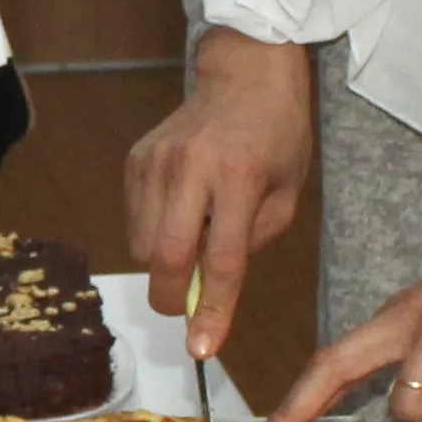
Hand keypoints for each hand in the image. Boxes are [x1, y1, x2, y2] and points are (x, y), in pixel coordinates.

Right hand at [125, 27, 313, 368]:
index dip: (211, 311)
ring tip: (194, 236)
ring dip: (165, 263)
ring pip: (142, 244)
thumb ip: (251, 242)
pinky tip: (180, 212)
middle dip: (171, 297)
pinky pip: (134, 220)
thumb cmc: (277, 136)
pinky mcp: (135, 159)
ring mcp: (156, 161)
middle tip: (186, 310)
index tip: (201, 349)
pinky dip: (154, 234)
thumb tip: (208, 288)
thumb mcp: (287, 193)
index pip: (220, 259)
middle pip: (164, 255)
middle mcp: (191, 168)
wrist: (245, 73)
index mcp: (240, 177)